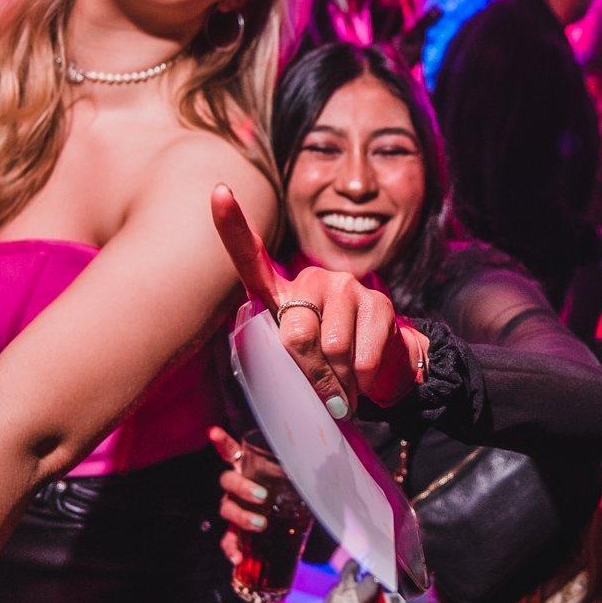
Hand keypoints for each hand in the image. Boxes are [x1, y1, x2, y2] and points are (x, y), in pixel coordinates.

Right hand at [206, 425, 307, 565]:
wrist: (288, 532)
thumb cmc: (290, 500)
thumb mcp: (298, 486)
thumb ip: (305, 477)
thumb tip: (328, 471)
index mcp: (249, 471)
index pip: (232, 453)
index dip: (222, 443)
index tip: (214, 431)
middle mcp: (236, 489)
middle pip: (227, 481)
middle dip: (243, 487)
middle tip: (263, 496)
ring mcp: (233, 510)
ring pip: (227, 509)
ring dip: (242, 516)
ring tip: (261, 524)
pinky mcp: (234, 534)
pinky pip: (227, 540)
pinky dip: (232, 549)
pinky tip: (238, 558)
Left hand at [211, 185, 428, 418]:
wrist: (383, 370)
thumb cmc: (324, 371)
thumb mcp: (291, 369)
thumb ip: (276, 370)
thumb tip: (260, 411)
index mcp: (279, 294)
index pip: (249, 256)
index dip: (232, 225)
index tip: (219, 192)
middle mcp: (310, 280)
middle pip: (295, 332)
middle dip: (309, 375)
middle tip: (324, 399)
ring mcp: (346, 287)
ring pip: (332, 347)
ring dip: (339, 384)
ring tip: (345, 390)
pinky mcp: (379, 303)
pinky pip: (363, 357)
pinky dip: (363, 382)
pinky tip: (366, 378)